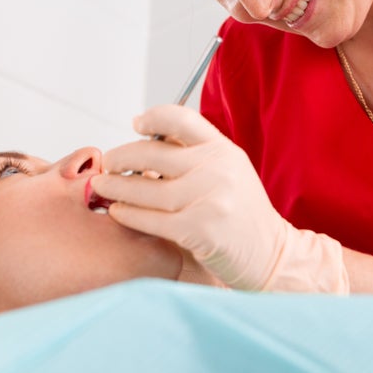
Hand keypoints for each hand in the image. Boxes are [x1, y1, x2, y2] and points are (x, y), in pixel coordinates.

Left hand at [90, 105, 348, 293]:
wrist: (271, 254)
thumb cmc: (241, 214)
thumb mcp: (227, 172)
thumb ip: (194, 156)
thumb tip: (144, 140)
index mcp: (223, 149)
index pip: (181, 119)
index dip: (153, 117)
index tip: (135, 124)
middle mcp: (217, 169)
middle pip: (152, 153)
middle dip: (121, 157)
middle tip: (107, 163)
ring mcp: (209, 199)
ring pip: (145, 189)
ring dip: (116, 187)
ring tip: (102, 187)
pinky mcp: (198, 229)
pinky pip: (150, 219)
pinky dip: (128, 214)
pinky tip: (118, 211)